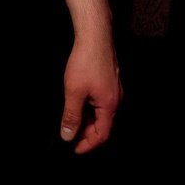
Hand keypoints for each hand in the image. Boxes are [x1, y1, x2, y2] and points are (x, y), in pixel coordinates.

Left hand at [60, 36, 122, 153]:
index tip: (74, 149)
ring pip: (101, 113)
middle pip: (103, 125)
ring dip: (87, 120)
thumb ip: (71, 115)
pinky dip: (90, 108)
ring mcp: (114, 89)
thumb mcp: (74, 91)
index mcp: (110, 105)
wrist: (95, 35)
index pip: (102, 134)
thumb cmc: (86, 61)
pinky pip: (101, 102)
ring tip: (71, 120)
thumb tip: (68, 135)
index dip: (88, 144)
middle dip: (87, 133)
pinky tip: (78, 103)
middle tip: (70, 135)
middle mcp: (116, 99)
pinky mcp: (109, 81)